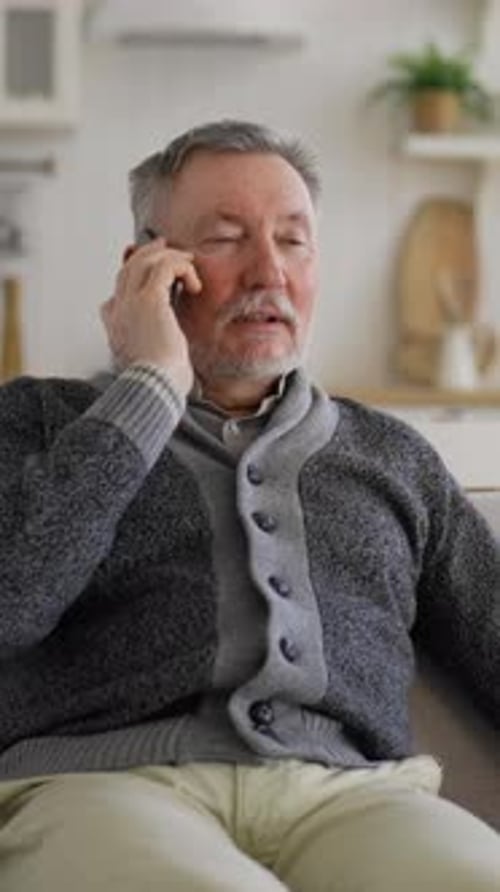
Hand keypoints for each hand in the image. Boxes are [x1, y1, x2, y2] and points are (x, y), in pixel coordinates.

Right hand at [101, 237, 201, 395]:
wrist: (154, 386)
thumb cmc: (158, 381)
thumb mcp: (151, 359)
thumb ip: (152, 345)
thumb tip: (166, 340)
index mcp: (115, 325)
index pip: (118, 291)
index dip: (134, 275)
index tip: (155, 272)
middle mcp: (118, 309)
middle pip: (129, 269)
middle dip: (148, 254)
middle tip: (166, 247)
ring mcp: (130, 302)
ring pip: (144, 262)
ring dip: (168, 257)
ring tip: (187, 260)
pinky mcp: (149, 299)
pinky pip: (165, 267)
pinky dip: (181, 268)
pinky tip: (194, 283)